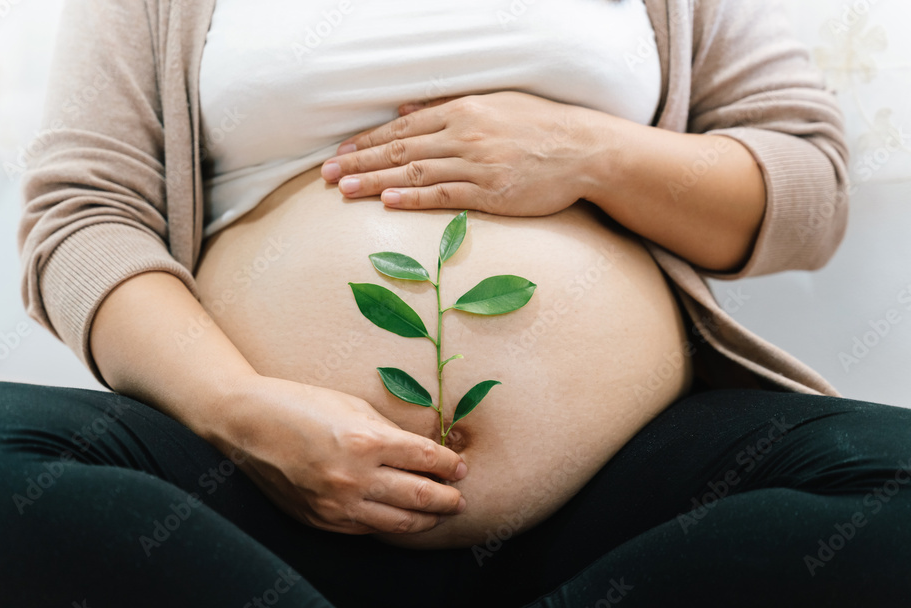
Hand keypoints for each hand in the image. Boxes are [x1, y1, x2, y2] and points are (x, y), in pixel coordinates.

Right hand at [216, 374, 467, 534]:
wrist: (246, 424)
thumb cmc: (302, 404)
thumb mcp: (353, 406)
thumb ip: (390, 433)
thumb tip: (425, 453)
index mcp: (366, 441)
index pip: (426, 460)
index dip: (450, 466)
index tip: (461, 468)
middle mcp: (354, 478)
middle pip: (420, 496)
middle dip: (448, 499)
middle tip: (460, 499)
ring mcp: (336, 505)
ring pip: (398, 523)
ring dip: (426, 520)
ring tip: (440, 514)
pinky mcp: (321, 521)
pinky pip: (367, 529)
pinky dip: (390, 524)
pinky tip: (402, 518)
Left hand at [320, 91, 596, 215]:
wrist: (584, 149)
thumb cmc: (540, 124)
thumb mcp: (494, 102)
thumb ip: (447, 104)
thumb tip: (406, 106)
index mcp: (462, 110)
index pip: (402, 127)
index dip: (367, 141)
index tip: (340, 152)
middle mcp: (464, 134)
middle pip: (400, 149)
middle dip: (359, 162)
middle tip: (326, 174)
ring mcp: (477, 164)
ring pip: (414, 172)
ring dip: (375, 181)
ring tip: (343, 189)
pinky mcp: (491, 192)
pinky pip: (444, 195)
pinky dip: (413, 197)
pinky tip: (387, 202)